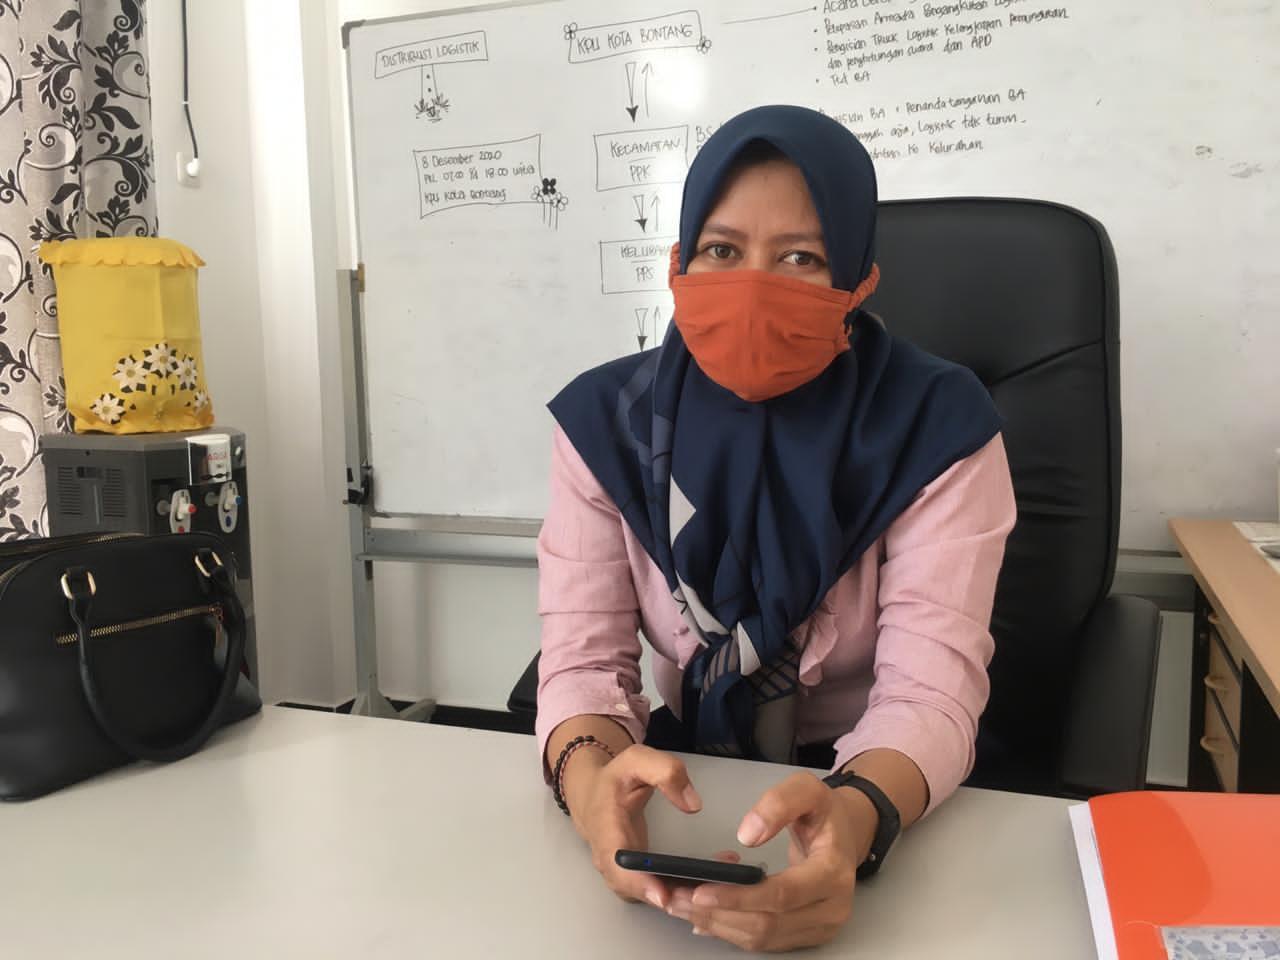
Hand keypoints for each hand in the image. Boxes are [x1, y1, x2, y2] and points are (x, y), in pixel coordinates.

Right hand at [567, 745, 702, 908]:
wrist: (592, 792)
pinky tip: (709, 882)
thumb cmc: (614, 778)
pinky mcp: (634, 877)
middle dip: (668, 897)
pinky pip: (655, 891)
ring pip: (647, 896)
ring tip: (716, 887)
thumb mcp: (636, 760)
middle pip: (634, 890)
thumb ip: (665, 772)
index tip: (664, 894)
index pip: (616, 865)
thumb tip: (693, 804)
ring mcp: (620, 872)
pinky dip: (681, 891)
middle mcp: (609, 859)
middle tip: (704, 895)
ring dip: (680, 897)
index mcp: (605, 830)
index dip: (638, 883)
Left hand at [665, 772, 875, 951]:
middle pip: (767, 924)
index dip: (738, 896)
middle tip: (677, 898)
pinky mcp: (806, 936)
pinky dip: (730, 930)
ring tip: (682, 905)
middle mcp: (831, 908)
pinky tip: (703, 915)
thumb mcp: (807, 790)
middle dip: (718, 914)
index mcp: (833, 872)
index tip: (700, 889)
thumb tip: (747, 835)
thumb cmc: (823, 813)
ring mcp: (820, 927)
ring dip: (718, 925)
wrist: (844, 836)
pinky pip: (764, 941)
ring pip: (762, 938)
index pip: (782, 894)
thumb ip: (779, 803)